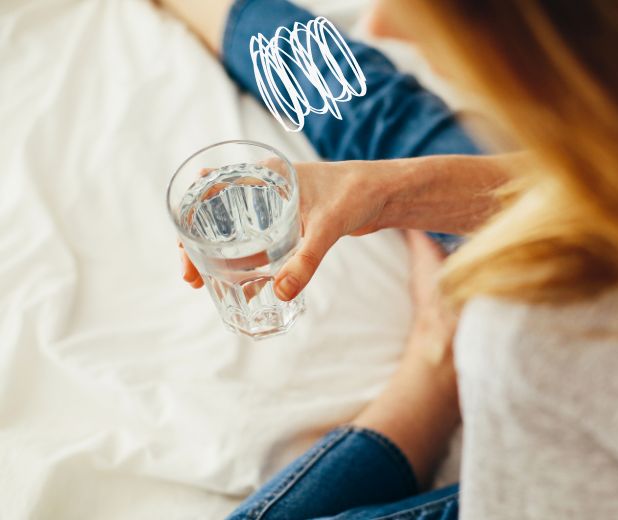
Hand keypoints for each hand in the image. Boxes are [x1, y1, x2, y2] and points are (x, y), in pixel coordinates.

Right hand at [180, 161, 392, 299]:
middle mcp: (264, 188)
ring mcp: (275, 206)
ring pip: (235, 231)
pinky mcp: (289, 223)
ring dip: (219, 255)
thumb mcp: (328, 226)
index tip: (185, 251)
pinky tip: (245, 285)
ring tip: (207, 284)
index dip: (190, 220)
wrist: (384, 192)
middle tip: (191, 277)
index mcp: (264, 175)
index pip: (211, 192)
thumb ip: (306, 260)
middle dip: (198, 246)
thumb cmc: (356, 194)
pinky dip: (246, 260)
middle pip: (215, 216)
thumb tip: (282, 293)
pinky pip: (257, 241)